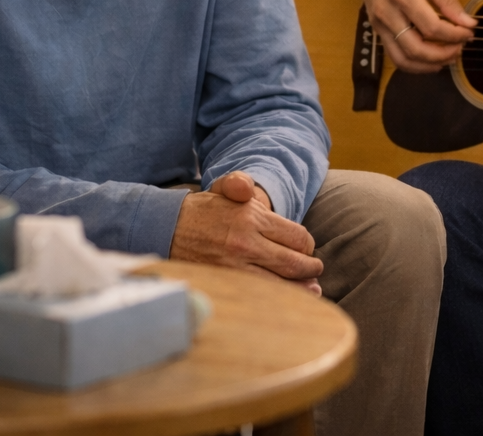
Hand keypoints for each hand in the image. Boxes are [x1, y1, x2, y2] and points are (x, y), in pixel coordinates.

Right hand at [169, 171, 323, 294]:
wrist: (166, 230)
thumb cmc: (203, 211)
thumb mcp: (222, 188)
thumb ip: (240, 183)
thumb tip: (247, 191)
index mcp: (251, 218)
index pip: (297, 237)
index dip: (306, 245)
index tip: (306, 249)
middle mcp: (246, 244)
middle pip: (293, 263)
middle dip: (310, 269)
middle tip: (316, 271)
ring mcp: (235, 266)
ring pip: (280, 283)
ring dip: (300, 288)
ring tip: (312, 289)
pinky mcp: (226, 282)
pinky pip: (260, 295)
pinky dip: (278, 298)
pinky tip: (289, 300)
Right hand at [350, 0, 476, 72]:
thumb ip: (448, 0)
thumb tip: (467, 22)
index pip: (431, 27)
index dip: (454, 35)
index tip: (468, 32)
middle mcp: (388, 14)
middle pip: (416, 49)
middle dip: (443, 55)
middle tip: (460, 48)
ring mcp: (379, 25)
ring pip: (403, 59)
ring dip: (429, 65)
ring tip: (448, 57)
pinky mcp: (377, 30)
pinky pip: (395, 56)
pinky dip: (415, 63)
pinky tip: (431, 58)